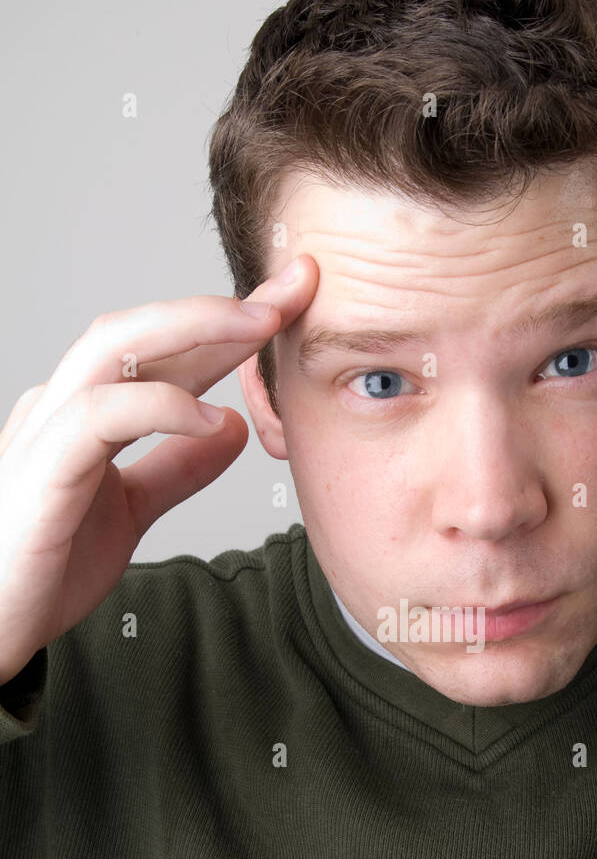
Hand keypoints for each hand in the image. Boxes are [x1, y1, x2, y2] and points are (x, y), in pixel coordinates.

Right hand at [0, 256, 318, 684]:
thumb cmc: (42, 567)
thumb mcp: (129, 511)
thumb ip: (175, 470)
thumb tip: (233, 430)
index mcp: (85, 411)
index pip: (162, 351)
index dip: (226, 326)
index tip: (290, 304)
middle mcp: (62, 405)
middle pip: (143, 329)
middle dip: (220, 307)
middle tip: (292, 291)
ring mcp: (46, 430)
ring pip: (115, 347)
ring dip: (195, 330)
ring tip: (261, 327)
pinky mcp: (42, 469)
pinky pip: (102, 415)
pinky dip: (161, 407)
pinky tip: (212, 417)